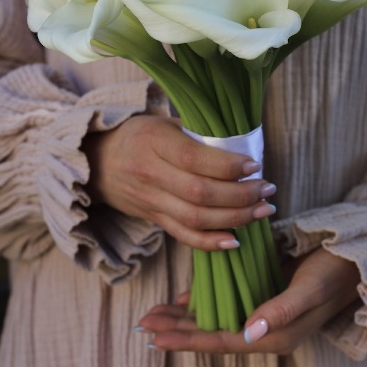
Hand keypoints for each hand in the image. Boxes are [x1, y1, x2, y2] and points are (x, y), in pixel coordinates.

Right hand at [82, 115, 276, 250]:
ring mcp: (150, 200)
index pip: (194, 158)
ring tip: (263, 210)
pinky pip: (183, 236)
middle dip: (241, 195)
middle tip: (268, 189)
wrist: (98, 162)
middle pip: (200, 193)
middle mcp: (150, 174)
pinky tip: (236, 240)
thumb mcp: (163, 123)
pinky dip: (211, 243)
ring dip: (235, 218)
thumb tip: (242, 145)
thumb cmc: (139, 136)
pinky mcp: (153, 219)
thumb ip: (197, 134)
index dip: (227, 165)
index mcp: (154, 142)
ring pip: (196, 218)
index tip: (255, 165)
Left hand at [136, 248, 360, 354]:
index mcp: (273, 336)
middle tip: (144, 323)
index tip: (156, 337)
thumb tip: (246, 333)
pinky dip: (205, 297)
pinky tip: (185, 296)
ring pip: (215, 315)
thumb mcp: (308, 293)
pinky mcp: (260, 290)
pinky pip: (227, 298)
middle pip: (212, 330)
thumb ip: (279, 312)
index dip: (188, 339)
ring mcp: (260, 309)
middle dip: (177, 328)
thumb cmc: (332, 275)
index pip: (222, 340)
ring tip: (155, 312)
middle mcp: (262, 327)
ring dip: (185, 314)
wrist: (352, 258)